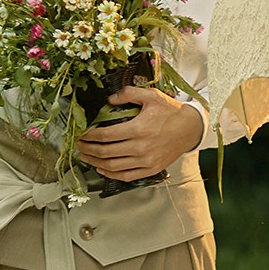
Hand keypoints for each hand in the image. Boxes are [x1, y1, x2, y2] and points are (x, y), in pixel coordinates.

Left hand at [74, 85, 204, 180]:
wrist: (190, 129)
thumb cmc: (170, 111)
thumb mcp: (150, 95)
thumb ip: (128, 93)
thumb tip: (108, 99)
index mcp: (138, 129)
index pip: (106, 135)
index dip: (89, 136)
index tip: (81, 133)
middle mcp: (141, 148)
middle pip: (105, 153)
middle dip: (88, 150)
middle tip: (78, 145)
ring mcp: (146, 161)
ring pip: (113, 167)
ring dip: (95, 163)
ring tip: (86, 157)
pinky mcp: (150, 170)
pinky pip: (126, 176)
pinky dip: (111, 174)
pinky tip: (102, 169)